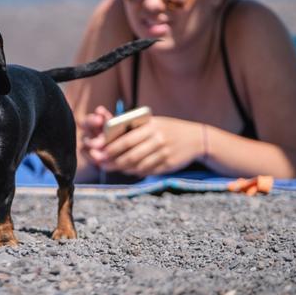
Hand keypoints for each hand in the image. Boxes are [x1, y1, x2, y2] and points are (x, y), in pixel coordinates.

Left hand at [84, 109, 203, 176]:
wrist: (196, 138)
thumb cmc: (168, 128)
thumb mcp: (153, 122)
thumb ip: (134, 128)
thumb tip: (108, 137)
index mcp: (151, 127)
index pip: (126, 140)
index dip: (110, 148)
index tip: (99, 152)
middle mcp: (158, 140)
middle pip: (130, 155)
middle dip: (113, 161)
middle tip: (101, 164)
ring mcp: (164, 154)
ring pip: (138, 166)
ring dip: (122, 168)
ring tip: (112, 167)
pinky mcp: (168, 165)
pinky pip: (147, 171)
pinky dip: (135, 172)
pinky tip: (129, 169)